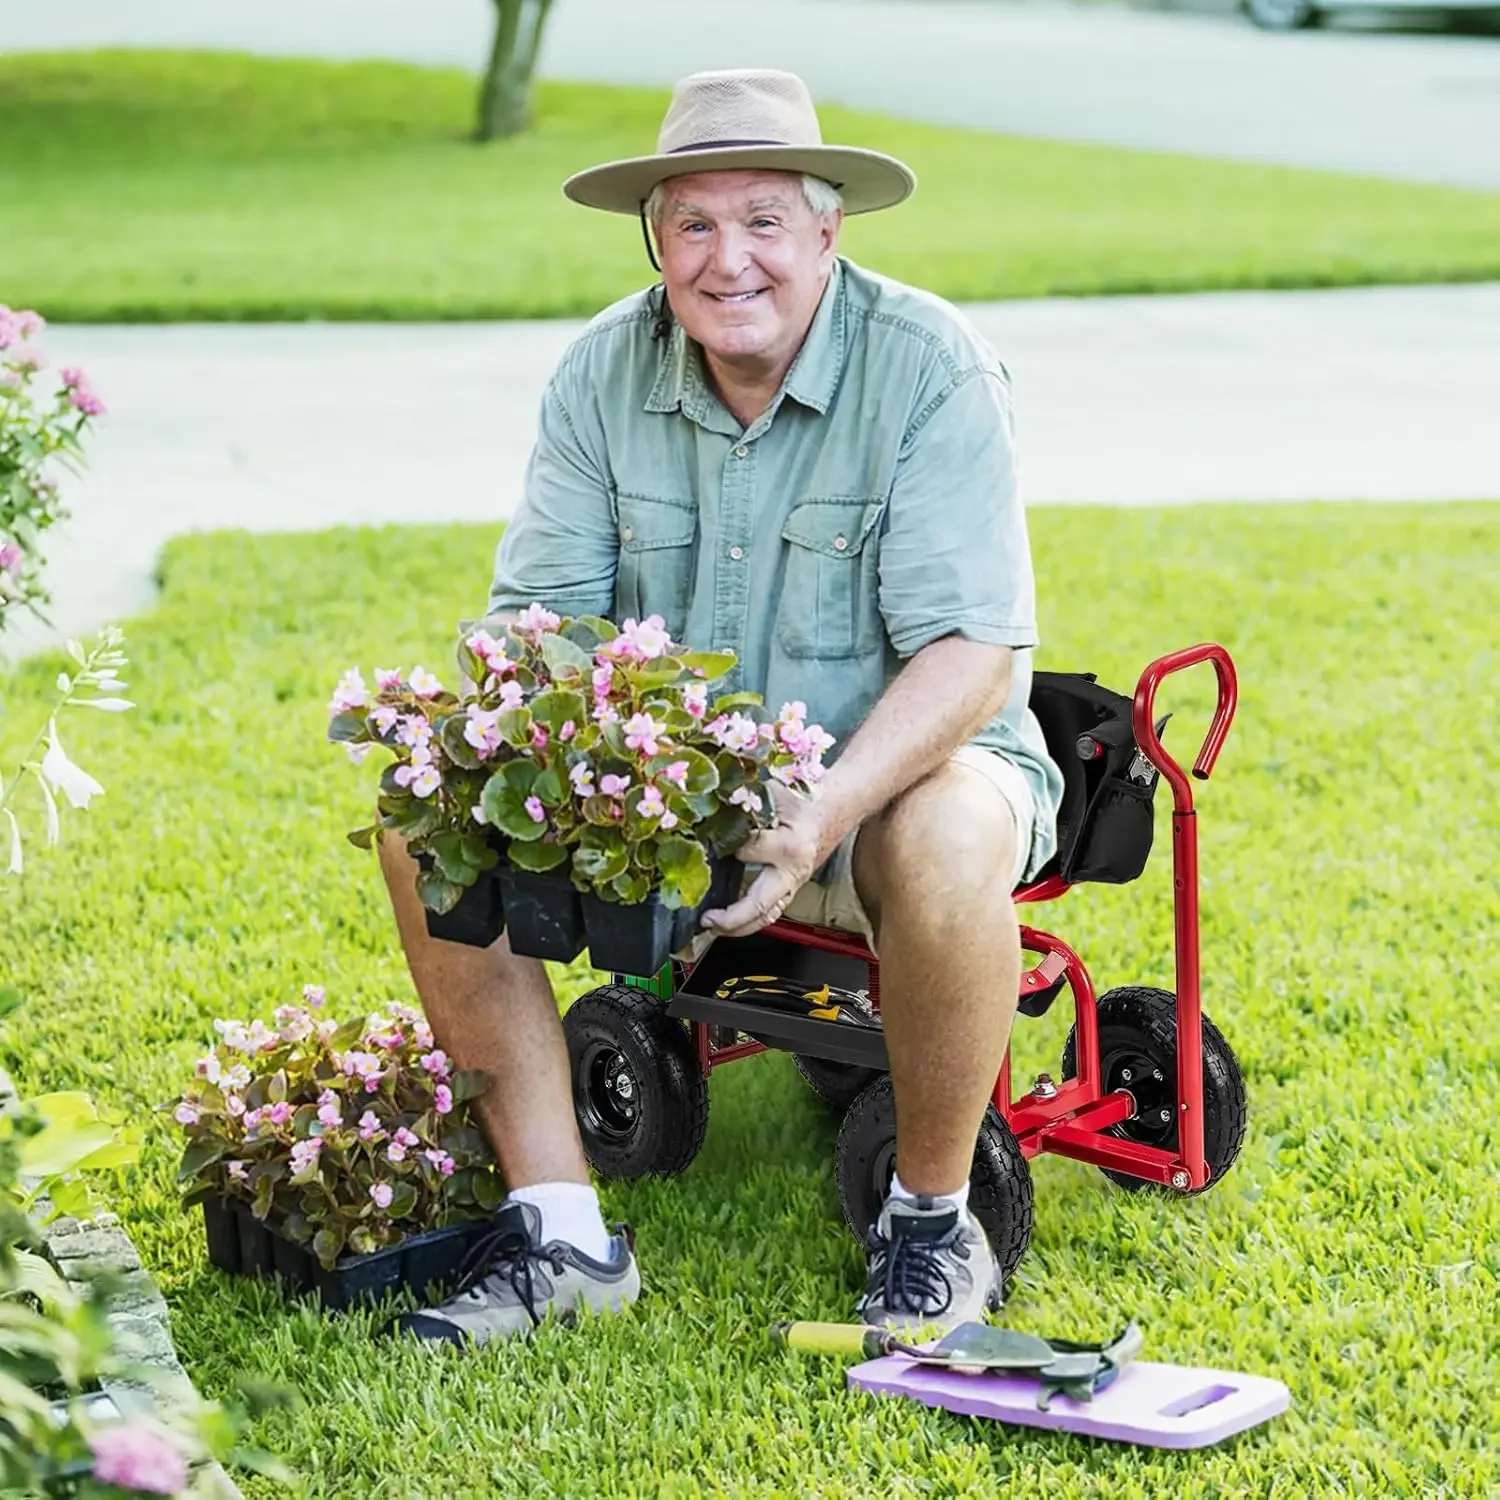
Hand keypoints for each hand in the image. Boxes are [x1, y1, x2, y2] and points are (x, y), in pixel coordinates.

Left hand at [701, 783, 829, 938]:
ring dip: (739, 927)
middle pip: (760, 905)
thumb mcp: (773, 792)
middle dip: (731, 918)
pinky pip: (770, 912)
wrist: (829, 810)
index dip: (724, 845)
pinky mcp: (790, 890)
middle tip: (707, 919)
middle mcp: (793, 870)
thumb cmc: (802, 800)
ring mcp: (793, 884)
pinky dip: (748, 922)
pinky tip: (729, 924)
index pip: (747, 851)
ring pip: (767, 916)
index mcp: (790, 845)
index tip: (706, 842)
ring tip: (713, 927)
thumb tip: (709, 804)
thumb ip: (743, 799)